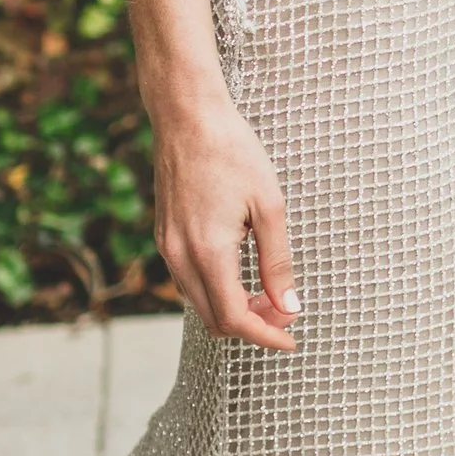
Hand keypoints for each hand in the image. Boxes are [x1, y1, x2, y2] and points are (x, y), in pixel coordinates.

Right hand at [152, 94, 299, 349]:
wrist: (187, 116)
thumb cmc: (233, 152)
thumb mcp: (269, 207)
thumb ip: (278, 262)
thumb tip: (290, 306)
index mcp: (208, 252)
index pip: (234, 319)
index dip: (266, 336)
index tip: (291, 339)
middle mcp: (180, 256)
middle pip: (214, 320)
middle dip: (252, 325)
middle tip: (286, 311)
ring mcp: (167, 247)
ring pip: (199, 303)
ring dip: (233, 309)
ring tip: (269, 292)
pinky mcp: (164, 235)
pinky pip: (188, 281)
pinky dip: (216, 290)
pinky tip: (242, 273)